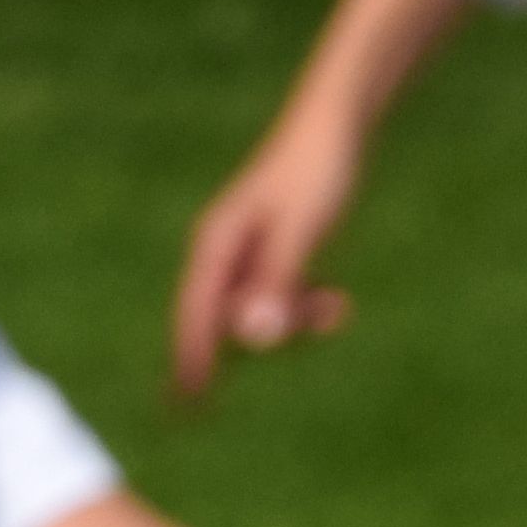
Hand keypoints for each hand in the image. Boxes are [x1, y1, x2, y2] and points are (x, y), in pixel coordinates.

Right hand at [173, 112, 369, 391]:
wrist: (335, 125)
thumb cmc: (317, 170)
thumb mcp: (302, 229)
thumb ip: (277, 282)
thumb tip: (254, 339)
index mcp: (216, 243)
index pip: (194, 312)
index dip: (191, 357)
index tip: (188, 401)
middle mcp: (221, 252)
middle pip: (226, 318)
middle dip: (266, 335)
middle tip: (318, 324)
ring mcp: (244, 254)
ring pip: (255, 310)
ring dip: (294, 320)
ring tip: (338, 308)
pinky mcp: (269, 253)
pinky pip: (276, 297)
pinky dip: (302, 305)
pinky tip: (334, 302)